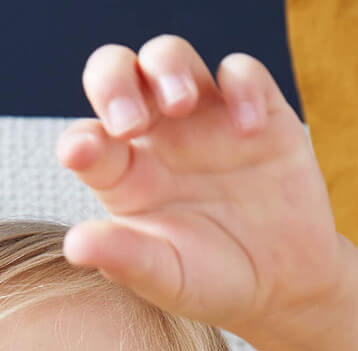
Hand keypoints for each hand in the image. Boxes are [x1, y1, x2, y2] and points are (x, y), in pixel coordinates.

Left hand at [57, 35, 341, 344]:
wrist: (282, 287)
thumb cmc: (211, 283)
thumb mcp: (168, 279)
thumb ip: (125, 259)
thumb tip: (74, 246)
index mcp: (124, 178)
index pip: (88, 141)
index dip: (79, 141)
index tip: (81, 153)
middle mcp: (156, 140)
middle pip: (118, 76)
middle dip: (114, 82)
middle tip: (131, 123)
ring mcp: (205, 120)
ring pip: (170, 57)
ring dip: (168, 67)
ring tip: (180, 104)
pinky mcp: (257, 113)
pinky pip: (241, 72)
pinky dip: (241, 87)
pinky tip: (248, 130)